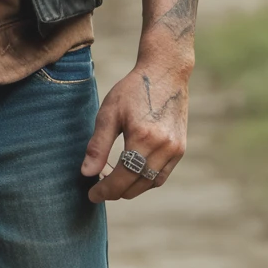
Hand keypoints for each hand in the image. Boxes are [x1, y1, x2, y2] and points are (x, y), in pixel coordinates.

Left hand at [81, 56, 189, 204]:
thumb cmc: (133, 90)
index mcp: (143, 138)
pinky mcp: (180, 149)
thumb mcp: (109, 113)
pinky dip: (145, 180)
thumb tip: (87, 174)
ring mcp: (175, 150)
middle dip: (115, 191)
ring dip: (130, 188)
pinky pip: (161, 176)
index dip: (104, 191)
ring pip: (149, 184)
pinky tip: (131, 172)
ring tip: (113, 179)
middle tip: (98, 186)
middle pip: (135, 185)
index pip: (121, 178)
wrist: (166, 73)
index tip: (91, 194)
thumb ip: (98, 146)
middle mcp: (163, 147)